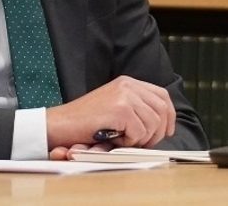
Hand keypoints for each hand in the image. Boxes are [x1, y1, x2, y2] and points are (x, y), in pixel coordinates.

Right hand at [45, 76, 175, 149]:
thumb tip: (162, 124)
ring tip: (121, 140)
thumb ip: (135, 108)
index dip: (169, 115)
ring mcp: (125, 95)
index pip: (162, 96)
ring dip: (140, 139)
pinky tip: (113, 139)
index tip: (167, 131)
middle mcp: (129, 85)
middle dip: (157, 132)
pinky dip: (129, 142)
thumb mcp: (113, 107)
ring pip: (153, 124)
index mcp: (129, 82)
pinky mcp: (121, 109)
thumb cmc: (84, 122)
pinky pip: (139, 132)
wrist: (59, 124)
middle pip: (162, 110)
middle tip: (142, 144)